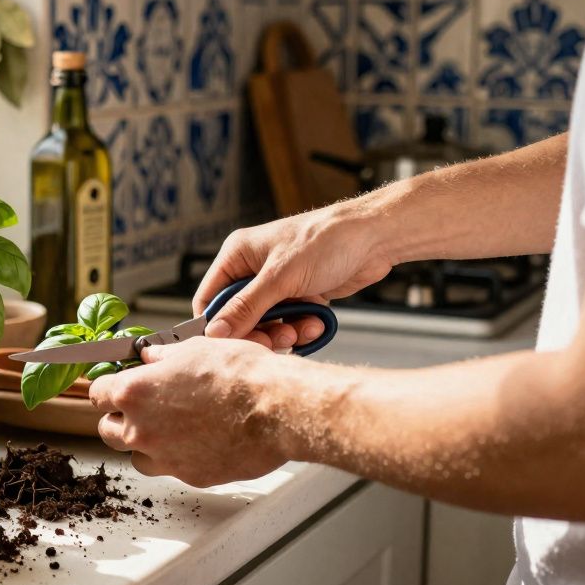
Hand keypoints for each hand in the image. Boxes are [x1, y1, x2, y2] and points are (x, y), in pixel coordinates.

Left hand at [88, 336, 288, 487]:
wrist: (275, 408)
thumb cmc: (239, 374)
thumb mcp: (194, 349)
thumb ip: (163, 357)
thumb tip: (151, 357)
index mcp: (135, 392)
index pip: (97, 394)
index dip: (107, 388)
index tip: (115, 386)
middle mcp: (141, 430)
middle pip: (108, 430)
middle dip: (120, 419)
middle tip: (142, 408)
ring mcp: (164, 457)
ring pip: (136, 457)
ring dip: (145, 444)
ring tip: (170, 428)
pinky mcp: (189, 476)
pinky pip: (171, 468)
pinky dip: (178, 457)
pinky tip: (199, 441)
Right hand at [195, 201, 393, 347]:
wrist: (374, 238)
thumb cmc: (326, 240)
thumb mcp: (281, 277)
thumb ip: (246, 307)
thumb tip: (215, 332)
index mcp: (237, 255)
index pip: (210, 298)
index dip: (217, 325)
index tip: (232, 345)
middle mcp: (253, 270)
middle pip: (239, 317)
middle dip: (259, 331)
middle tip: (277, 339)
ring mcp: (278, 284)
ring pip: (266, 324)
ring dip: (284, 333)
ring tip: (302, 329)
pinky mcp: (299, 295)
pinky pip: (290, 323)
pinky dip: (302, 328)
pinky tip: (317, 322)